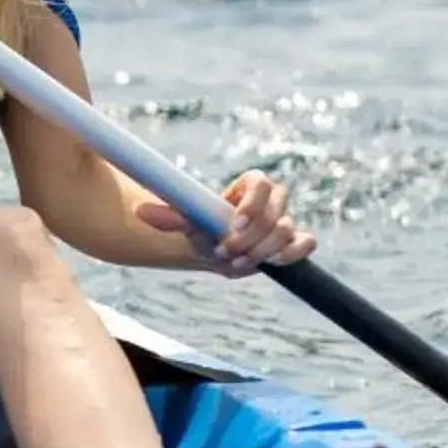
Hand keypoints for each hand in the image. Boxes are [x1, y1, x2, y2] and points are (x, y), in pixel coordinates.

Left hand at [137, 168, 314, 274]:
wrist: (212, 247)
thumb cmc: (201, 227)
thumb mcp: (187, 220)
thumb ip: (169, 215)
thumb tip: (141, 211)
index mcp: (251, 185)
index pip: (262, 185)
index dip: (252, 206)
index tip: (232, 226)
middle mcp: (272, 201)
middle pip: (277, 212)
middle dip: (251, 237)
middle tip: (224, 251)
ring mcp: (284, 221)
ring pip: (288, 231)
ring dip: (263, 251)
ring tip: (235, 261)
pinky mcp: (292, 243)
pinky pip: (306, 244)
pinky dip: (293, 254)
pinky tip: (270, 263)